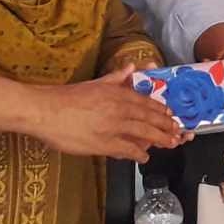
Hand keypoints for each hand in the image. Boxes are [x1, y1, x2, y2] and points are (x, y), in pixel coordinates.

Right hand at [34, 67, 185, 161]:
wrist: (45, 111)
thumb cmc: (66, 97)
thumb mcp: (94, 83)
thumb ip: (116, 78)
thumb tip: (132, 67)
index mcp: (116, 93)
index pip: (145, 102)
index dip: (160, 111)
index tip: (170, 115)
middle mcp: (119, 109)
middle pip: (149, 119)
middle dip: (166, 127)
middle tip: (177, 132)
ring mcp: (113, 127)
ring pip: (144, 134)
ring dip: (160, 139)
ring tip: (170, 143)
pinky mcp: (104, 143)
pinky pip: (127, 150)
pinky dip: (138, 154)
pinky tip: (144, 156)